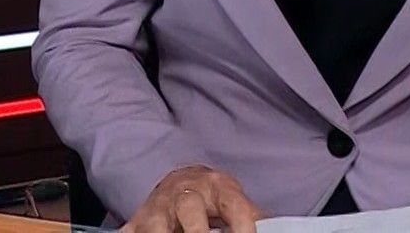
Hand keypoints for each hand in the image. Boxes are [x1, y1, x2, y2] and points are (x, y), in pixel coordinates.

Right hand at [123, 165, 261, 232]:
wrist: (179, 181)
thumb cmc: (212, 197)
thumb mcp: (235, 200)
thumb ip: (253, 216)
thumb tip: (275, 228)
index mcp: (217, 187)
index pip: (234, 205)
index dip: (243, 224)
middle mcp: (185, 195)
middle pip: (189, 208)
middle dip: (197, 231)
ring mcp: (157, 209)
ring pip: (155, 225)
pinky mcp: (135, 222)